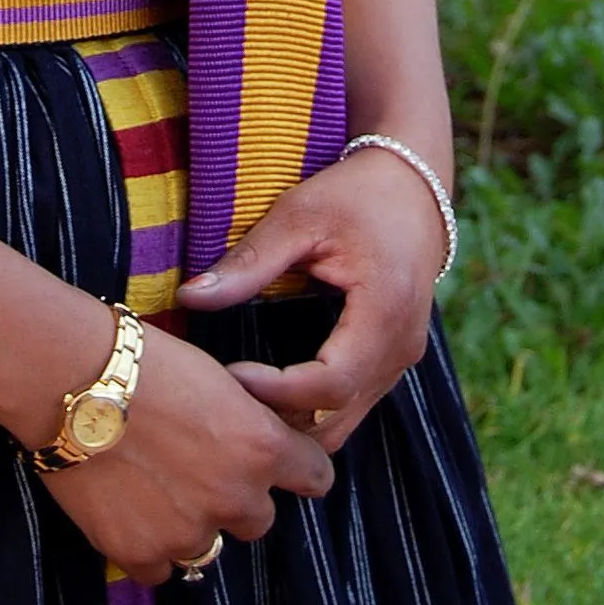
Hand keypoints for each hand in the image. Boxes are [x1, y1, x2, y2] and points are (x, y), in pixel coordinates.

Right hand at [39, 319, 333, 583]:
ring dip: (190, 523)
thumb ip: (248, 424)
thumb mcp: (216, 378)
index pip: (315, 477)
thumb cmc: (141, 360)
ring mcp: (187, 531)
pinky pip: (160, 567)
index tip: (281, 465)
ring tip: (152, 484)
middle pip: (258, 519)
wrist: (69, 377)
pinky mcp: (140, 553)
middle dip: (234, 497)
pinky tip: (126, 506)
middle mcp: (235, 497)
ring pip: (208, 546)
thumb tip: (261, 443)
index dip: (297, 468)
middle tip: (194, 468)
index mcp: (262, 447)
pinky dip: (148, 544)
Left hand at [174, 146, 447, 453]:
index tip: (229, 373)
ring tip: (243, 390)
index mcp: (385, 311)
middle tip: (226, 392)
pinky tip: (271, 383)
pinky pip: (352, 403)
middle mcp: (402, 348)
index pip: (329, 384)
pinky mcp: (394, 359)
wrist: (414, 184)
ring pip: (345, 420)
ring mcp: (403, 359)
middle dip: (279, 417)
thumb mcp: (298, 216)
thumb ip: (249, 262)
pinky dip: (311, 406)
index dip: (275, 390)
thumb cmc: (355, 193)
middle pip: (337, 417)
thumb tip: (189, 297)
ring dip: (293, 418)